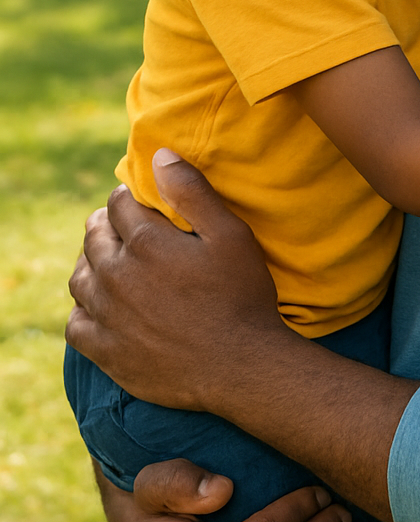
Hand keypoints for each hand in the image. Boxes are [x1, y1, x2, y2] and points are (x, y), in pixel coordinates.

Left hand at [67, 151, 289, 410]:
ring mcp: (108, 316)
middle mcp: (117, 276)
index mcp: (145, 242)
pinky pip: (76, 324)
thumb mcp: (230, 234)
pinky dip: (83, 310)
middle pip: (93, 238)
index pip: (118, 205)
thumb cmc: (242, 295)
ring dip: (91, 264)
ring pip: (80, 278)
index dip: (128, 198)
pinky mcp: (106, 352)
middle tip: (123, 229)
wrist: (241, 367)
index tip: (139, 202)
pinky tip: (101, 307)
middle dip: (105, 225)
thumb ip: (192, 191)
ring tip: (110, 263)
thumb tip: (159, 155)